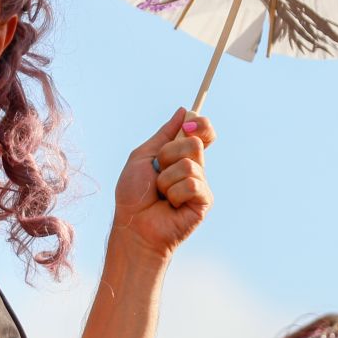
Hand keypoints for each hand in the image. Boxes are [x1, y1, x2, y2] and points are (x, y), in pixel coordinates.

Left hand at [112, 108, 215, 260]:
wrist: (133, 226)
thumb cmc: (133, 195)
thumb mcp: (142, 156)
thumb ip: (164, 134)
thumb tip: (184, 111)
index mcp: (181, 156)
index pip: (203, 131)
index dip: (201, 124)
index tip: (188, 126)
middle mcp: (194, 168)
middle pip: (195, 142)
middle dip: (168, 155)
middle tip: (158, 173)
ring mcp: (200, 185)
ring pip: (189, 164)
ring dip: (166, 179)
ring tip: (160, 194)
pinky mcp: (204, 201)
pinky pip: (192, 184)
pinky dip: (174, 193)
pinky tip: (170, 205)